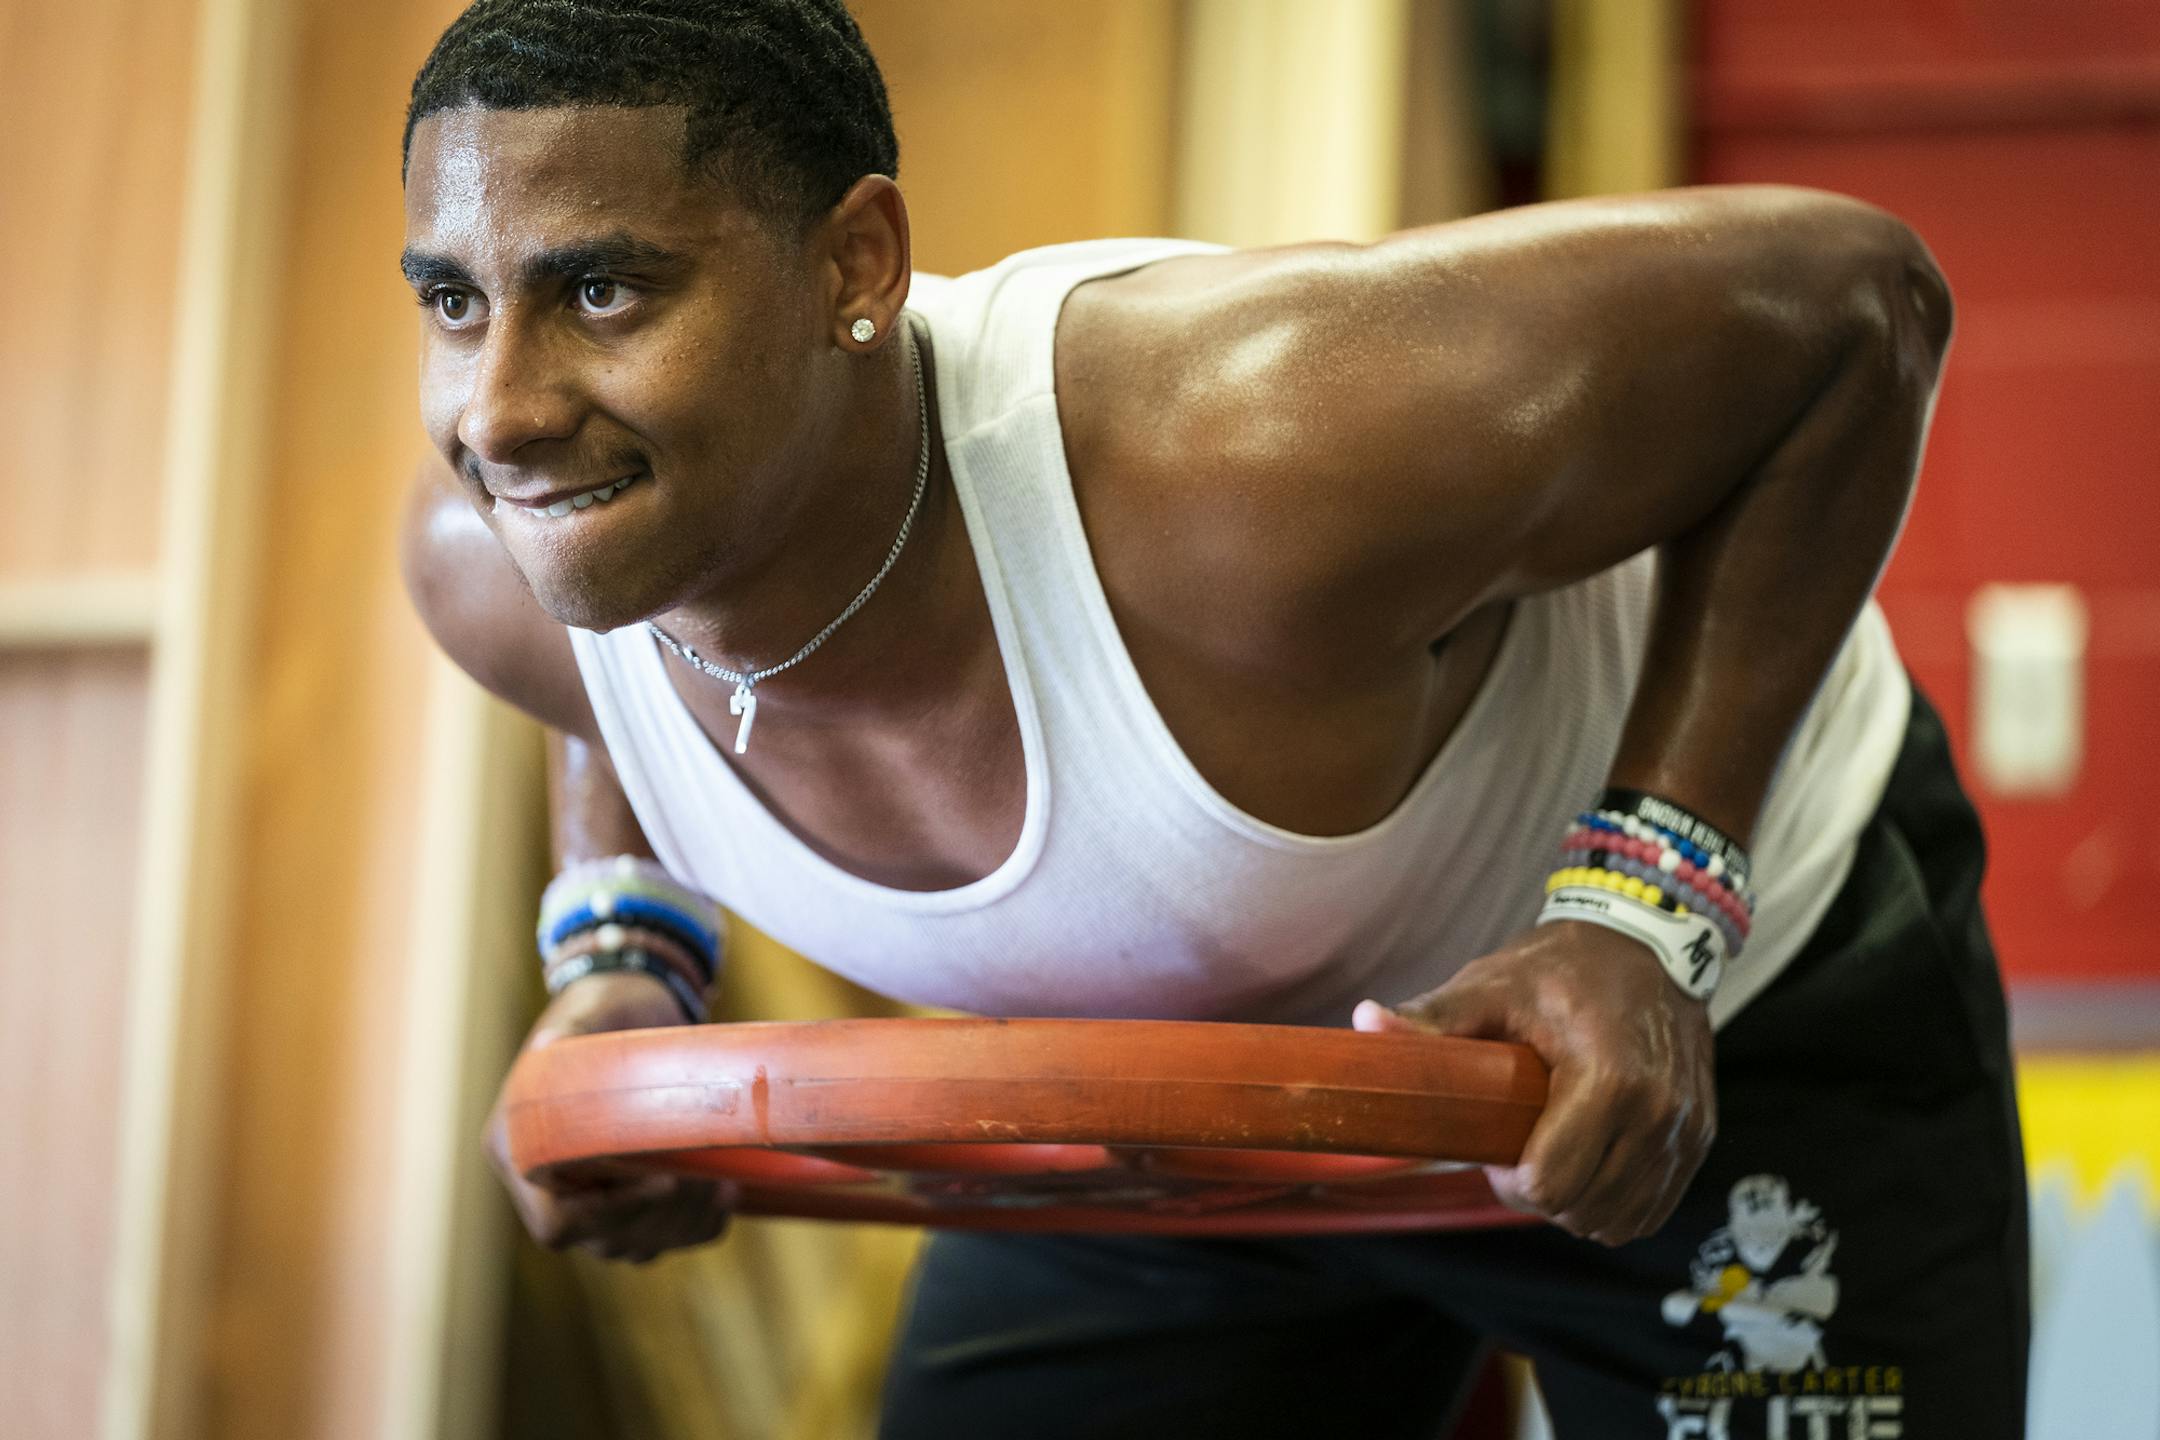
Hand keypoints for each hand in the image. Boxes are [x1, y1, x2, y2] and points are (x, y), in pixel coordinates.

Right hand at [484, 971, 737, 1262]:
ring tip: (720, 1179)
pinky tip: (725, 1189)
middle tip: (705, 1178)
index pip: (555, 1222)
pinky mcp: (632, 1204)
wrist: (632, 1011)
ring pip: (635, 1245)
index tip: (661, 1180)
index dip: (608, 1216)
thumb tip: (554, 1047)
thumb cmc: (605, 1009)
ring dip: (684, 1221)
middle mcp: (548, 1188)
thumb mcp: (587, 1013)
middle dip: (660, 1216)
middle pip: (602, 1240)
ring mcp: (591, 1201)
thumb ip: (571, 1035)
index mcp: (521, 1150)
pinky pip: (666, 1240)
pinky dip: (699, 1225)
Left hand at [1353, 922, 1715, 1245]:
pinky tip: (1589, 1166)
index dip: (1508, 1182)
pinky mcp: (1699, 1136)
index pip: (1551, 1183)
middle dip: (1539, 1197)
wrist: (1648, 939)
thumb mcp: (1492, 985)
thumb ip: (1433, 1018)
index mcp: (1609, 1077)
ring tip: (1552, 1157)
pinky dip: (1616, 1203)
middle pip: (1583, 1210)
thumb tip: (1363, 1022)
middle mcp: (1658, 1112)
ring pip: (1620, 1220)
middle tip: (1516, 1153)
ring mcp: (1685, 1129)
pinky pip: (1654, 1208)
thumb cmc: (1562, 965)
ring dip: (1579, 1206)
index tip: (1493, 1149)